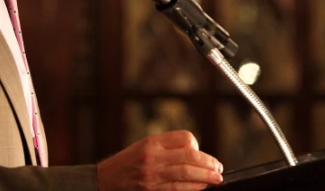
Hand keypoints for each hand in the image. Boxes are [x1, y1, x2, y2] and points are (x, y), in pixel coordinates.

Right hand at [96, 130, 223, 189]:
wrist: (105, 182)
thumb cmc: (126, 164)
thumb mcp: (143, 147)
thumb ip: (167, 147)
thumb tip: (194, 152)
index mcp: (152, 143)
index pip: (184, 138)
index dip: (196, 145)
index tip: (201, 153)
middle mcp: (153, 158)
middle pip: (190, 157)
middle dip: (208, 163)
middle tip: (219, 168)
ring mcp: (153, 177)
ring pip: (187, 175)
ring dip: (206, 177)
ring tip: (216, 178)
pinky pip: (179, 189)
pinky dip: (193, 188)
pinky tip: (201, 187)